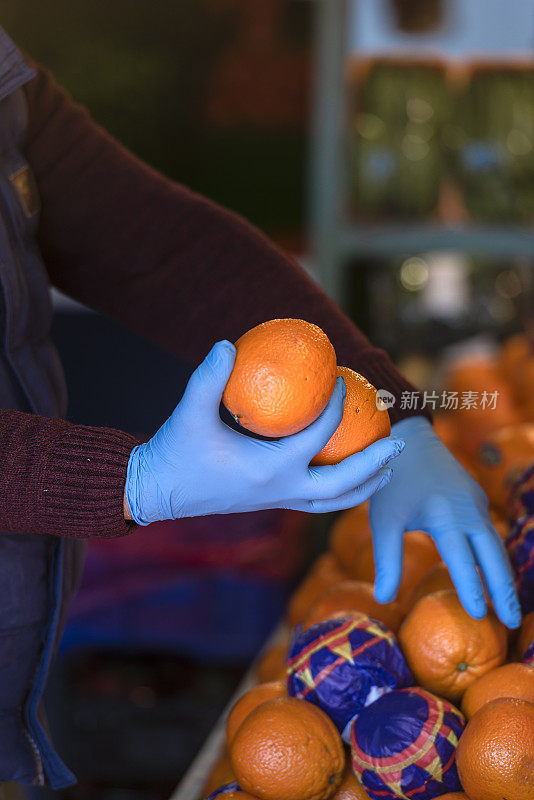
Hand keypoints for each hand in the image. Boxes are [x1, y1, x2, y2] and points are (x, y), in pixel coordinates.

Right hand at [124, 340, 403, 521]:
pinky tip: (347, 472)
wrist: (159, 491)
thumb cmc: (175, 449)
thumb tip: (230, 343)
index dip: (336, 407)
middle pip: (342, 485)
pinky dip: (339, 491)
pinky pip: (317, 500)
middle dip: (374, 465)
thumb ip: (208, 377)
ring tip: (387, 470)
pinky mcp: (272, 502)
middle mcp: (281, 490)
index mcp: (269, 469)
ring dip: (363, 487)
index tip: (345, 380)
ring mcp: (278, 500)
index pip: (318, 437)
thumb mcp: (189, 410)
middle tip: (400, 443)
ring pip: (333, 502)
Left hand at [369, 416, 520, 628]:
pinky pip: (488, 532)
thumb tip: (384, 599)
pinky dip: (494, 557)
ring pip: (495, 545)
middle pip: (491, 554)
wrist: (408, 438)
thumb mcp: (384, 519)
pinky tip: (495, 578)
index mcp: (443, 513)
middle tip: (512, 623)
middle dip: (503, 589)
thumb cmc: (391, 482)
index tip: (479, 615)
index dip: (471, 587)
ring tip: (509, 608)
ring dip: (502, 575)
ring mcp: (476, 502)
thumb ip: (386, 559)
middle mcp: (467, 508)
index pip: (461, 557)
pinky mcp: (476, 499)